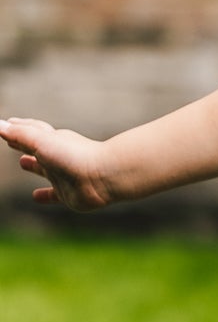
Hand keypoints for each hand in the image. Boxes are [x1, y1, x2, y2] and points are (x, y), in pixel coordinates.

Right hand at [0, 117, 114, 210]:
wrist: (104, 176)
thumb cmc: (73, 155)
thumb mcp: (40, 141)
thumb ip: (19, 135)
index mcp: (51, 140)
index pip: (30, 131)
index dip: (17, 128)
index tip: (7, 124)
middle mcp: (57, 156)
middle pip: (37, 148)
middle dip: (23, 143)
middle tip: (11, 140)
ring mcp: (63, 175)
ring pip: (45, 169)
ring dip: (34, 166)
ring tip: (22, 163)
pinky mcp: (68, 194)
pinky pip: (54, 195)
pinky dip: (45, 196)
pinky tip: (35, 198)